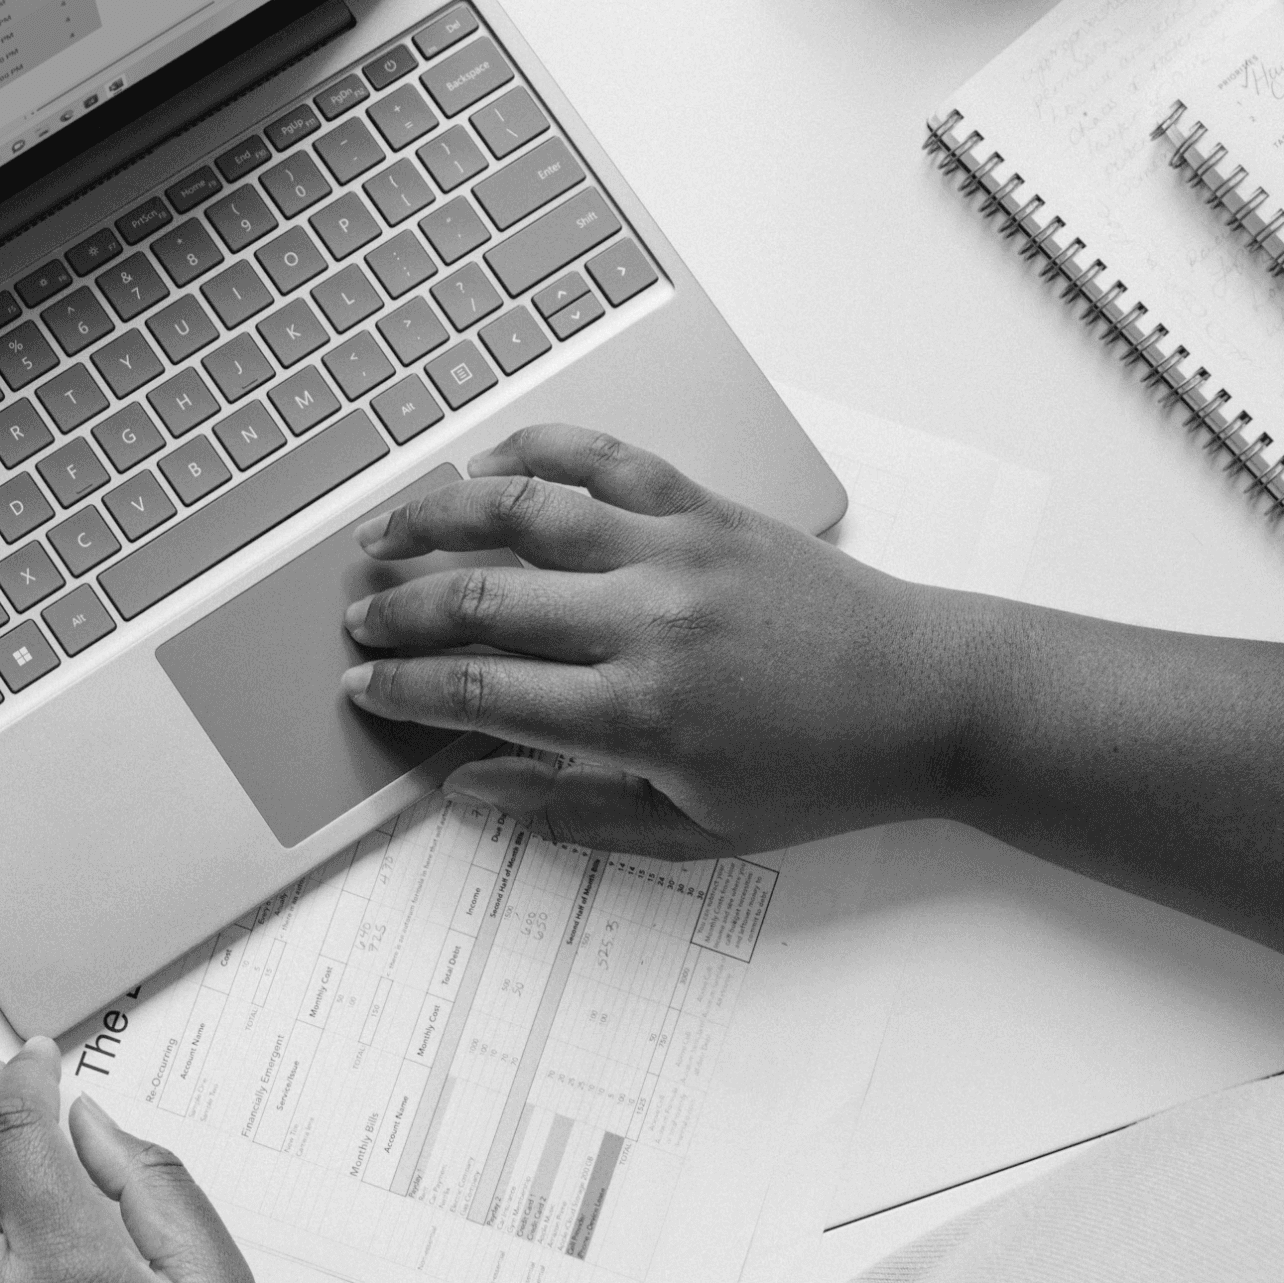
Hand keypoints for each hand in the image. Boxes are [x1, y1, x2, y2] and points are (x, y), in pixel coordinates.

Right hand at [337, 425, 992, 857]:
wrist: (928, 699)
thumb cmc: (820, 775)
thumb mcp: (695, 831)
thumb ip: (571, 811)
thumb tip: (468, 786)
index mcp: (638, 714)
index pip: (479, 690)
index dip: (405, 689)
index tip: (363, 688)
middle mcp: (647, 620)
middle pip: (481, 597)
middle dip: (398, 610)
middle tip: (355, 621)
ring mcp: (676, 550)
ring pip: (523, 511)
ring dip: (437, 517)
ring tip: (383, 533)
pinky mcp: (708, 507)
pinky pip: (604, 460)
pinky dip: (536, 451)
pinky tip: (487, 465)